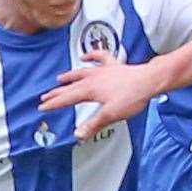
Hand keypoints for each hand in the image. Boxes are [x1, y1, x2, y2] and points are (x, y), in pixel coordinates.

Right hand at [39, 51, 156, 139]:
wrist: (149, 81)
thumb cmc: (132, 97)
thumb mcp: (110, 115)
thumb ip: (93, 124)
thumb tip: (78, 134)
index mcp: (89, 90)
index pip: (67, 98)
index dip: (53, 104)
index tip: (42, 107)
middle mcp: (93, 78)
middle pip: (70, 86)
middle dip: (57, 93)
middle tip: (44, 97)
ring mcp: (103, 71)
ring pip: (81, 72)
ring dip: (70, 76)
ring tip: (60, 78)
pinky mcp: (114, 67)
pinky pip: (99, 58)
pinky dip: (91, 56)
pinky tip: (85, 57)